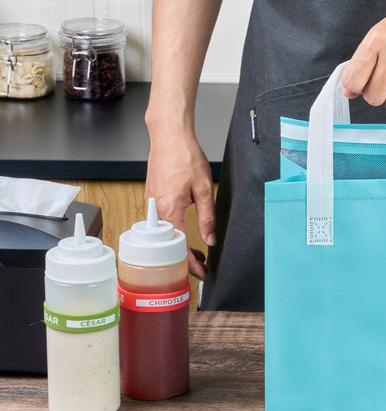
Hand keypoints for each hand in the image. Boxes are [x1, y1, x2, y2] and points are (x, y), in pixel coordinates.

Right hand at [145, 129, 215, 278]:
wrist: (169, 136)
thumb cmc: (185, 156)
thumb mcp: (204, 189)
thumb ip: (207, 218)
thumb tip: (210, 239)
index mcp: (169, 210)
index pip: (179, 248)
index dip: (191, 264)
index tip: (201, 273)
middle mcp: (155, 210)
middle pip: (168, 245)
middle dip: (185, 258)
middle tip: (203, 264)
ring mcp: (151, 203)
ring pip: (163, 234)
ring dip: (178, 244)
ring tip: (196, 250)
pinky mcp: (151, 197)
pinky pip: (160, 222)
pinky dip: (171, 231)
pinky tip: (183, 231)